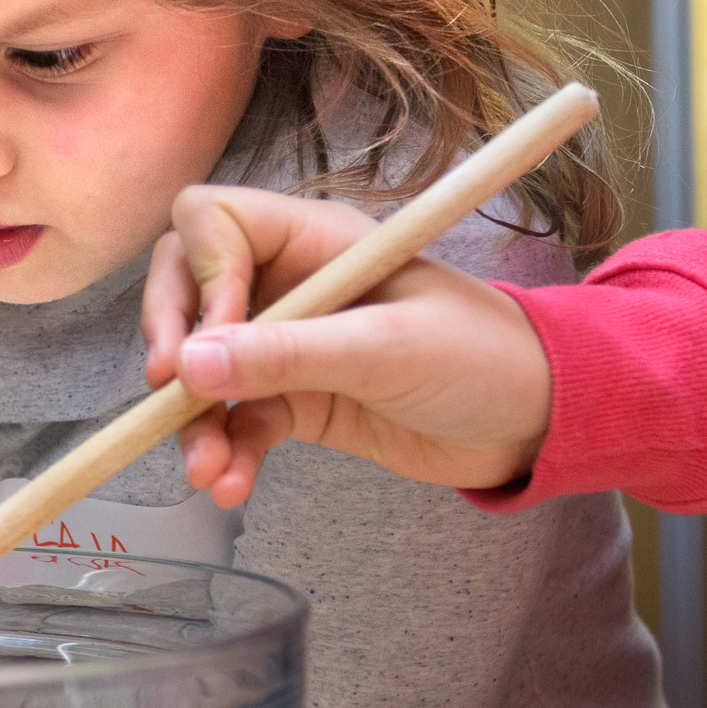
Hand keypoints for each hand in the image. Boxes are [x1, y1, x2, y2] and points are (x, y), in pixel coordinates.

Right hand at [140, 185, 553, 505]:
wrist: (537, 424)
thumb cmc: (483, 358)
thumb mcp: (386, 349)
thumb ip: (287, 355)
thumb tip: (187, 367)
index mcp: (312, 240)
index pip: (211, 222)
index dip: (197, 275)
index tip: (207, 339)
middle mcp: (288, 282)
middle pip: (185, 288)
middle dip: (169, 342)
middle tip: (168, 391)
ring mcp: (287, 343)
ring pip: (201, 366)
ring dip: (192, 417)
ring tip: (203, 469)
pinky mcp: (294, 400)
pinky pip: (235, 419)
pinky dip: (225, 451)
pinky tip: (231, 485)